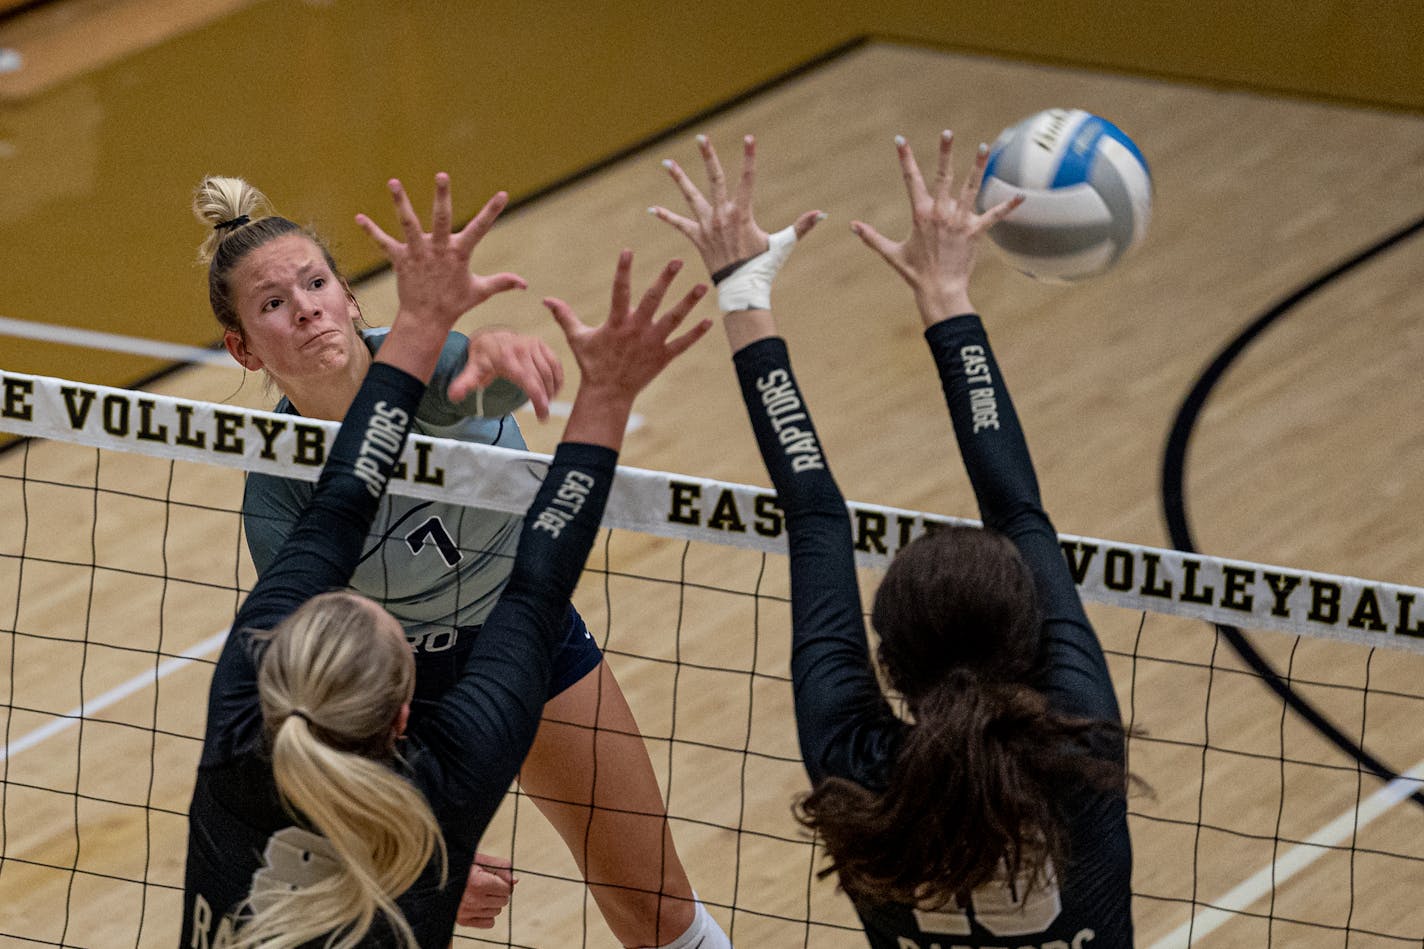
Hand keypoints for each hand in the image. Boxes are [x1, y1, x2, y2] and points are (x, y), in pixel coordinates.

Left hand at [356, 173, 525, 328]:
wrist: (426, 320)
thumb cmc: (454, 304)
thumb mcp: (479, 292)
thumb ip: (502, 283)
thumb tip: (525, 284)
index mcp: (459, 254)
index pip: (480, 229)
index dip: (492, 211)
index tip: (502, 194)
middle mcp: (438, 249)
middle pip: (441, 218)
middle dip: (442, 197)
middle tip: (442, 176)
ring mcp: (418, 253)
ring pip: (409, 223)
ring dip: (400, 202)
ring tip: (393, 182)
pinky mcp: (400, 260)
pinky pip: (383, 243)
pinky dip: (371, 231)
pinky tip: (358, 218)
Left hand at [452, 328, 564, 419]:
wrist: (490, 339)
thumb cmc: (482, 358)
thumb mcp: (473, 370)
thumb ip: (465, 384)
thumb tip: (453, 396)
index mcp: (507, 357)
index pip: (528, 380)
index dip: (538, 399)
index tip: (543, 415)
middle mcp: (522, 348)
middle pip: (541, 378)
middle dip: (545, 398)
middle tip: (544, 413)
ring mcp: (533, 344)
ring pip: (550, 371)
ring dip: (552, 389)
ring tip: (547, 402)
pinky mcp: (540, 344)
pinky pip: (554, 362)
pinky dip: (558, 378)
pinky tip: (554, 389)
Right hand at [456, 853, 515, 928]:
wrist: (437, 876)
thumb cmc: (460, 865)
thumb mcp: (479, 859)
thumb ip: (500, 867)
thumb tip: (515, 880)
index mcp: (479, 883)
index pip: (507, 889)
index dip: (503, 882)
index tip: (494, 877)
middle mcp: (473, 900)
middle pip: (503, 901)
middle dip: (499, 892)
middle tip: (487, 884)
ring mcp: (467, 912)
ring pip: (497, 911)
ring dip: (493, 903)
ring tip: (480, 893)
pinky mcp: (463, 920)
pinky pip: (489, 923)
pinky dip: (487, 915)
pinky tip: (479, 904)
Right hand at [543, 252, 709, 448]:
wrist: (608, 394)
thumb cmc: (592, 364)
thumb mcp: (578, 338)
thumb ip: (564, 316)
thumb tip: (545, 299)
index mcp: (617, 322)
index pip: (619, 290)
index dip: (623, 270)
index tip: (628, 250)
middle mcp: (637, 330)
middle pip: (654, 299)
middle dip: (666, 279)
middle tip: (678, 261)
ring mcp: (652, 343)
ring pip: (674, 319)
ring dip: (688, 302)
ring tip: (702, 285)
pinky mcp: (663, 357)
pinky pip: (682, 344)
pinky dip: (696, 333)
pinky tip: (709, 320)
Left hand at [650, 134, 821, 276]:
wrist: (741, 289)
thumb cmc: (764, 267)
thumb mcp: (783, 245)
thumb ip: (801, 227)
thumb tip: (822, 214)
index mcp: (742, 213)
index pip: (747, 179)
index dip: (749, 157)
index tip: (749, 138)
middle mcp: (721, 215)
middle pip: (714, 179)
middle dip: (707, 157)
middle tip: (700, 138)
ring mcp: (707, 226)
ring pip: (690, 197)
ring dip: (679, 179)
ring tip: (667, 163)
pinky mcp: (697, 238)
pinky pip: (679, 225)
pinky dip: (666, 217)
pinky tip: (653, 209)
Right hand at [851, 131, 1023, 325]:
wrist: (939, 291)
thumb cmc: (915, 273)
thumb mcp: (891, 253)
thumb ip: (872, 237)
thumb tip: (851, 226)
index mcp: (920, 214)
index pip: (910, 180)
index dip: (905, 158)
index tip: (900, 140)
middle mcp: (941, 213)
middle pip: (943, 176)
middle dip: (945, 152)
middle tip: (947, 132)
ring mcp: (960, 221)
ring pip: (970, 188)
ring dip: (978, 166)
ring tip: (984, 146)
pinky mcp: (975, 232)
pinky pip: (993, 216)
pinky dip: (1007, 207)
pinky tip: (1021, 196)